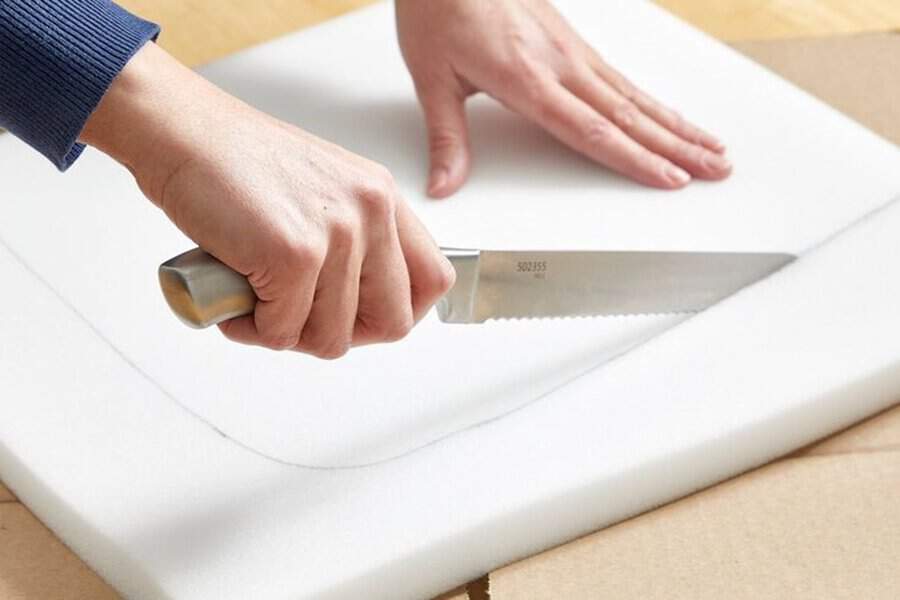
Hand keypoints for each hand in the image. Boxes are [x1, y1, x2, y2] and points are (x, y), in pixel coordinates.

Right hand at [81, 43, 454, 357]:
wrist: (182, 131)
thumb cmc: (237, 163)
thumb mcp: (324, 190)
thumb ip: (354, 237)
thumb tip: (359, 303)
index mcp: (383, 198)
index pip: (433, 280)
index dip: (397, 312)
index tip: (360, 317)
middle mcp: (371, 213)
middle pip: (392, 322)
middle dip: (340, 334)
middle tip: (298, 318)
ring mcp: (337, 234)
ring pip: (331, 337)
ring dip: (286, 333)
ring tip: (254, 300)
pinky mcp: (294, 255)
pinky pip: (282, 332)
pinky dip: (252, 329)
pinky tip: (234, 298)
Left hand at [395, 0, 731, 197]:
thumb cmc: (440, 9)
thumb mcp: (432, 77)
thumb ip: (447, 137)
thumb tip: (444, 185)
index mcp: (528, 79)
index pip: (592, 130)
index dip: (634, 159)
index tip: (669, 179)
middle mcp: (560, 64)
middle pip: (629, 115)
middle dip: (677, 147)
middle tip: (716, 169)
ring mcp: (571, 51)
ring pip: (635, 96)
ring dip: (676, 124)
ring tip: (711, 146)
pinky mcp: (572, 42)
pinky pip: (622, 79)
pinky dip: (652, 101)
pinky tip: (665, 115)